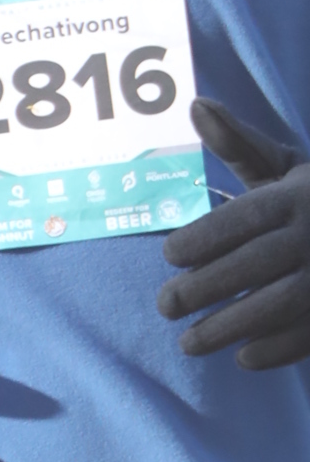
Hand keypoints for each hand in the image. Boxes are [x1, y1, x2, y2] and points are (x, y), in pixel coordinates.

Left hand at [157, 99, 309, 369]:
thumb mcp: (285, 168)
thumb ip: (239, 146)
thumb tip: (195, 105)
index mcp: (298, 196)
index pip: (244, 218)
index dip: (202, 239)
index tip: (168, 256)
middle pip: (252, 265)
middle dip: (202, 289)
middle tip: (165, 305)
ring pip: (274, 306)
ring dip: (226, 329)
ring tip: (188, 343)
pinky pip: (304, 336)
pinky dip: (273, 350)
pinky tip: (243, 355)